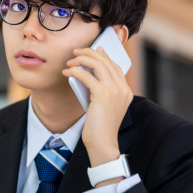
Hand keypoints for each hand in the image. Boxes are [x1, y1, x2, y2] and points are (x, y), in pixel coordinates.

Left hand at [62, 46, 132, 167]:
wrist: (102, 143)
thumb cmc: (99, 126)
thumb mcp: (102, 105)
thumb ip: (100, 89)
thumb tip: (87, 73)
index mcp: (126, 91)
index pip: (115, 66)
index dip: (103, 55)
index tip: (93, 49)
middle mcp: (123, 89)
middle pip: (107, 61)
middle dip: (90, 53)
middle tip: (76, 51)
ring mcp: (115, 91)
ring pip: (98, 64)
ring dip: (81, 59)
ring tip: (70, 61)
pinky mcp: (103, 95)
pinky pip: (87, 76)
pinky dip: (75, 71)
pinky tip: (67, 73)